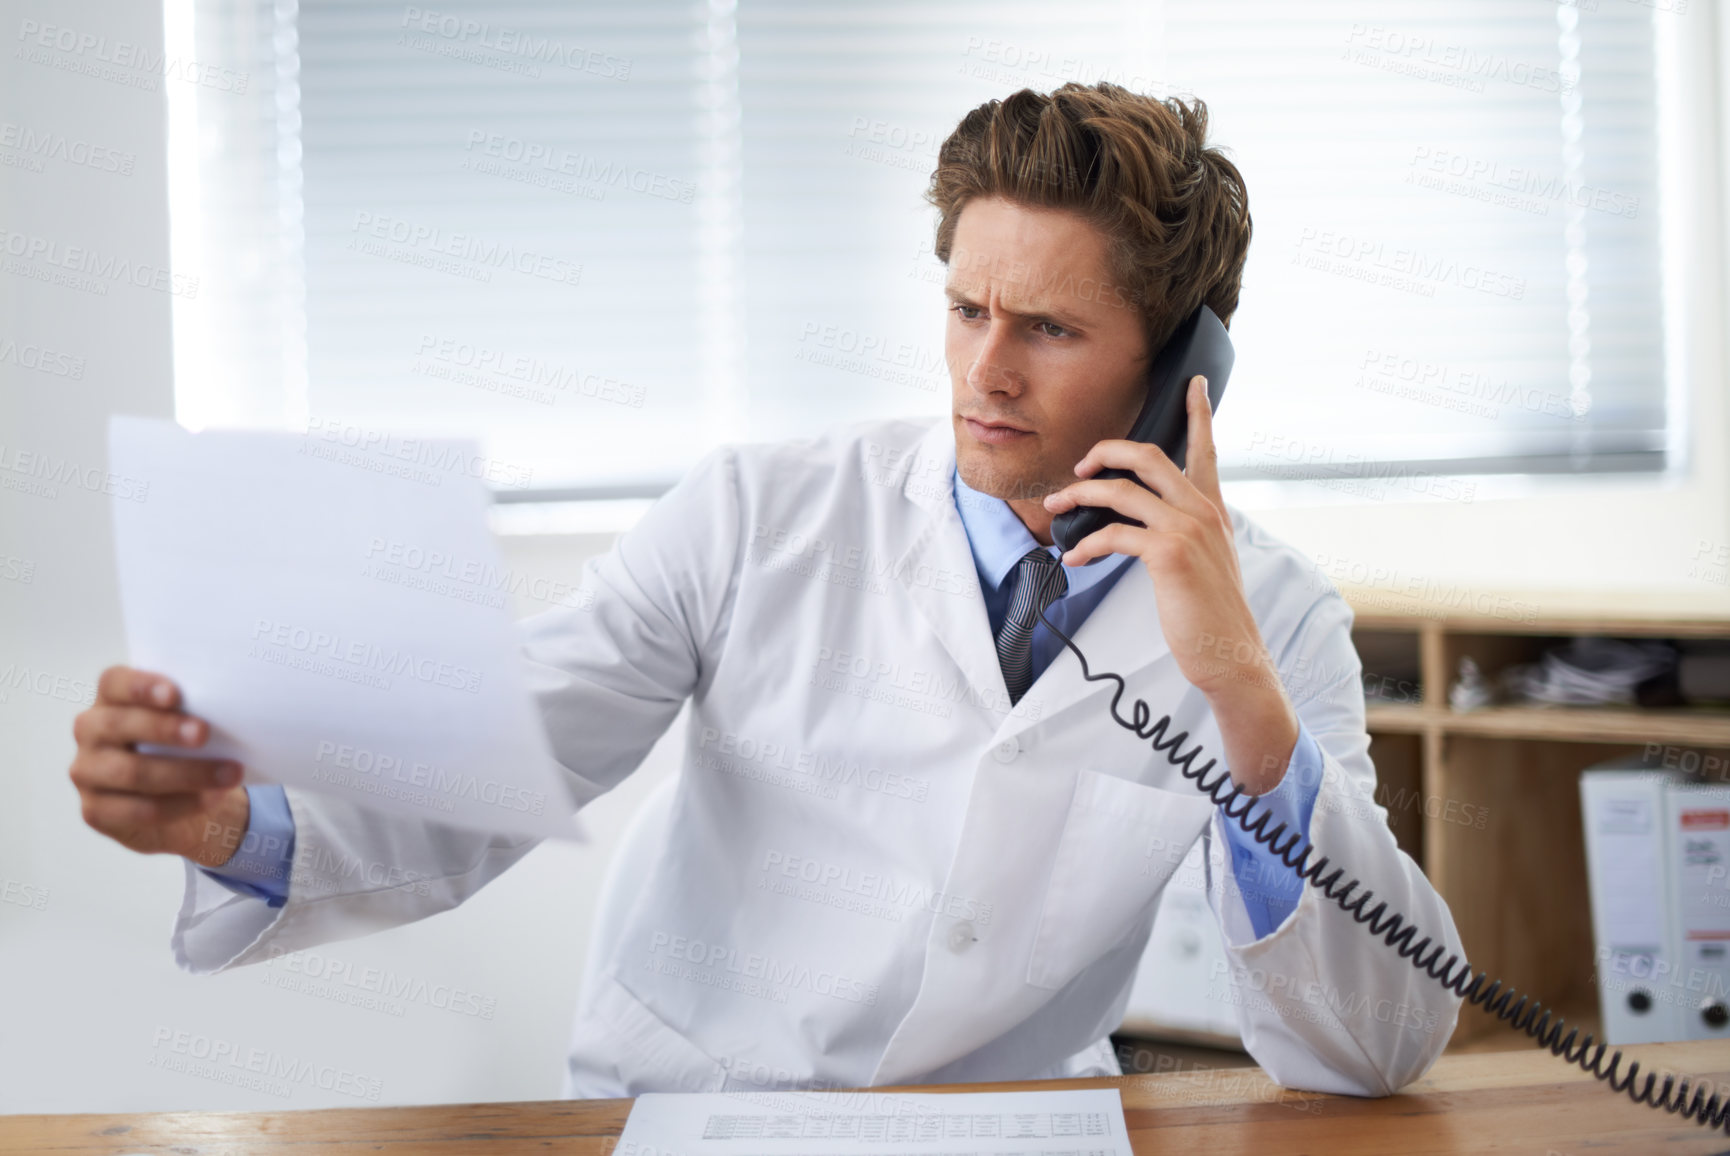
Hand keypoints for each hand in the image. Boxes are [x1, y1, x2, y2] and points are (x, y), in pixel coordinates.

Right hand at [70, 667, 251, 865]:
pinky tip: (211, 798)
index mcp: (111, 698)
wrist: (182, 799)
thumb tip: (235, 703)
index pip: (114, 682)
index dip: (140, 686)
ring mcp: (87, 771)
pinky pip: (138, 810)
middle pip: (119, 725)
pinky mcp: (95, 810)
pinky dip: (181, 804)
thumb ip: (196, 708)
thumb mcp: (189, 721)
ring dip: (186, 773)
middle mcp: (91, 731)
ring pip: (132, 772)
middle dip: (165, 729)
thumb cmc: (186, 747)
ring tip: (229, 773)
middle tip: (205, 733)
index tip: (174, 694)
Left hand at [1041, 375, 1297, 792]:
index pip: (1206, 449)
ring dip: (1080, 496)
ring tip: (1056, 510)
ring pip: (1122, 490)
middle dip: (1105, 452)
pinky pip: (1114, 533)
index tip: (1192, 382)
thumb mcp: (1203, 563)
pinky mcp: (1169, 553)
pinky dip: (1086, 544)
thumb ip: (1180, 533)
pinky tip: (1075, 558)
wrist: (1231, 654)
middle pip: (1149, 454)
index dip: (1198, 413)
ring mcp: (1188, 529)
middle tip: (1079, 466)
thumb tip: (1138, 525)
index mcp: (1213, 508)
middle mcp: (1203, 510)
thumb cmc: (1209, 614)